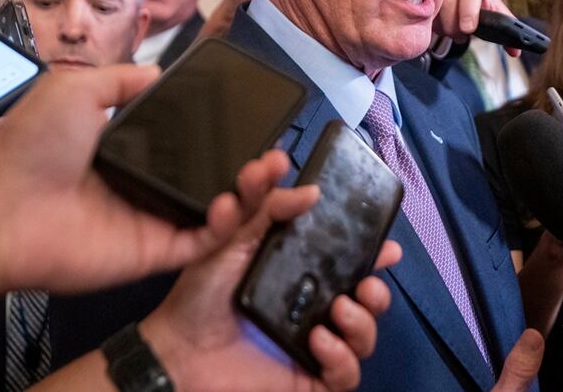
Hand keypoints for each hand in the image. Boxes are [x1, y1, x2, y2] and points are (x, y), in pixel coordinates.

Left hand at [0, 64, 288, 295]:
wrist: (1, 204)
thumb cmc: (33, 143)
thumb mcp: (77, 88)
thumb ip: (123, 80)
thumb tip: (159, 71)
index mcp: (128, 150)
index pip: (190, 145)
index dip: (225, 137)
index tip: (256, 125)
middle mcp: (145, 186)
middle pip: (212, 179)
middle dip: (251, 168)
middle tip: (279, 153)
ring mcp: (150, 221)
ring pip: (216, 211)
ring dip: (251, 193)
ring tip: (271, 168)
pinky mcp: (151, 253)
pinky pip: (200, 242)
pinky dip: (227, 224)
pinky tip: (236, 198)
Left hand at [141, 184, 400, 390]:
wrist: (175, 347)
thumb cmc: (200, 294)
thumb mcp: (232, 237)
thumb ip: (266, 206)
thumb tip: (308, 189)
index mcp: (300, 274)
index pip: (348, 262)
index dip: (373, 253)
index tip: (387, 245)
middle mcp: (312, 308)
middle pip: (367, 301)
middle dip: (378, 291)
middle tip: (369, 282)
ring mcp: (313, 345)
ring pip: (364, 337)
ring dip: (363, 323)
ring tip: (340, 310)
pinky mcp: (308, 378)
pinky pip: (346, 374)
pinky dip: (341, 357)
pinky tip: (318, 341)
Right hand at [434, 0, 519, 56]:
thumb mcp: (491, 5)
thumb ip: (503, 24)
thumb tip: (515, 50)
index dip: (469, 8)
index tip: (468, 29)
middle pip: (450, 1)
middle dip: (454, 26)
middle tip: (461, 36)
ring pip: (434, 7)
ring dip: (441, 26)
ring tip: (450, 28)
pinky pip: (421, 10)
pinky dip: (429, 22)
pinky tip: (437, 22)